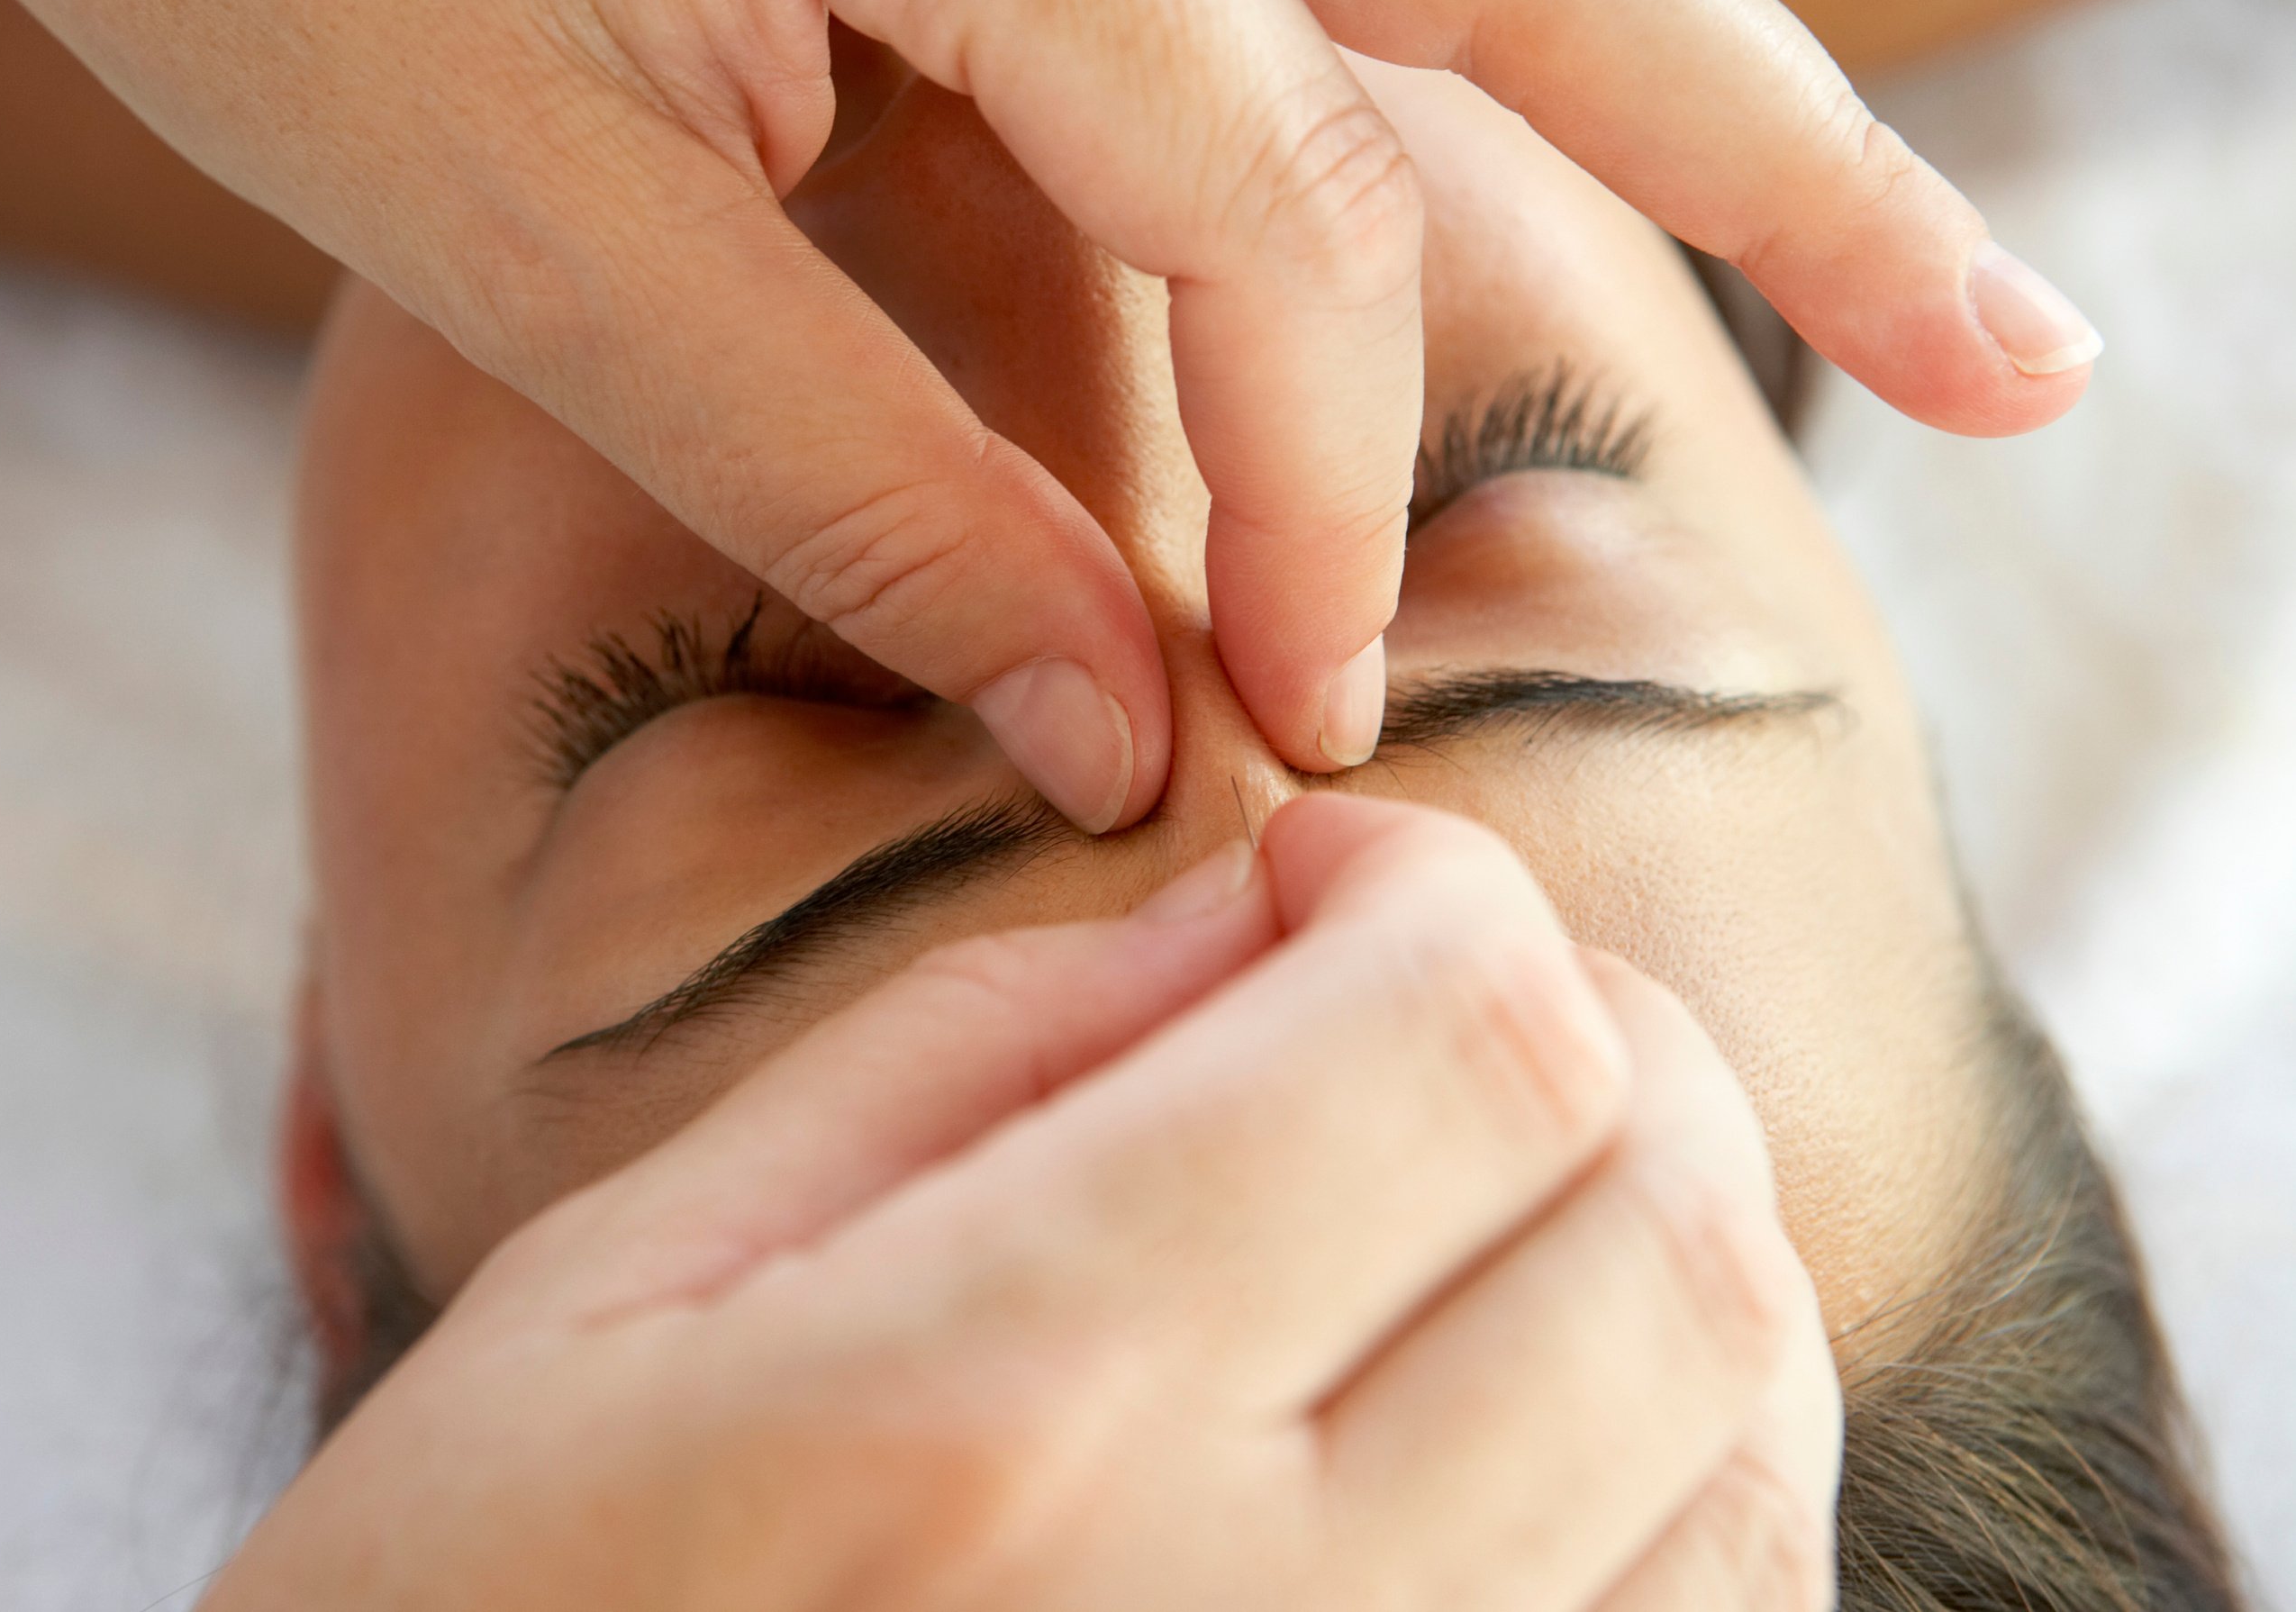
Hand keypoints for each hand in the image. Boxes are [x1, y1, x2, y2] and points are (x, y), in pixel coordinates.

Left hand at [0, 0, 2097, 832]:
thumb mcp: (532, 227)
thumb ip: (854, 474)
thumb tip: (1108, 719)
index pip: (1288, 219)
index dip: (1321, 503)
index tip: (1304, 720)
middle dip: (1792, 189)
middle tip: (2032, 375)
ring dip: (1684, 93)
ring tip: (1899, 287)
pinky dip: (1460, 51)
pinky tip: (1548, 158)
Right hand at [207, 796, 1838, 1609]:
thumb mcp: (618, 1296)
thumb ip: (961, 1059)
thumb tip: (1250, 920)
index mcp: (1008, 1405)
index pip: (1457, 1031)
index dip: (1434, 887)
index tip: (1324, 880)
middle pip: (1661, 1222)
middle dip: (1600, 1034)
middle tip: (1430, 1008)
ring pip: (1747, 1448)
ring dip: (1672, 1247)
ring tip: (1496, 1199)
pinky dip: (1695, 1483)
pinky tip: (1538, 1424)